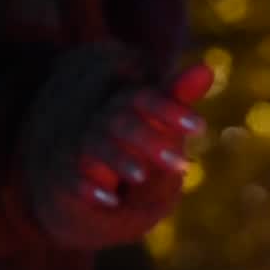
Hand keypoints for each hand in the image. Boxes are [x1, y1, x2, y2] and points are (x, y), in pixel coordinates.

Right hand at [34, 65, 212, 248]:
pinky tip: (110, 201)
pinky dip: (88, 187)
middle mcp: (99, 118)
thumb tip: (207, 68)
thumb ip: (175, 94)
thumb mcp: (150, 113)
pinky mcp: (62, 170)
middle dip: (148, 140)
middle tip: (180, 163)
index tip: (200, 128)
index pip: (143, 97)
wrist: (66, 148)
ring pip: (96, 145)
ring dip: (119, 160)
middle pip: (120, 120)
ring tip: (141, 176)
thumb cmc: (122, 131)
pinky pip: (70, 176)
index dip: (170, 110)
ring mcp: (78, 142)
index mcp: (123, 101)